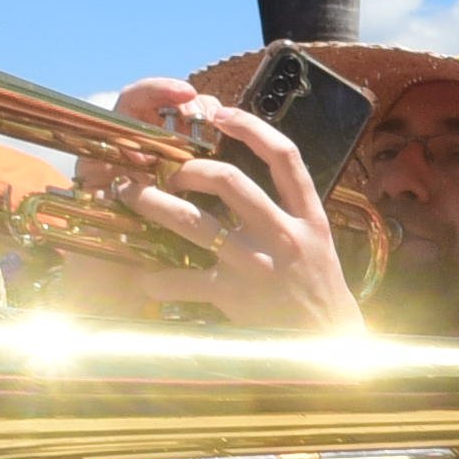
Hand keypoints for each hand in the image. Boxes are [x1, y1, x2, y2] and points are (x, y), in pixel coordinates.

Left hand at [94, 79, 363, 335]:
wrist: (327, 344)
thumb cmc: (317, 288)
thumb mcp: (317, 241)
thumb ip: (289, 209)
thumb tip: (250, 175)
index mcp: (308, 216)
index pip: (285, 157)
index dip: (251, 127)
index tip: (221, 113)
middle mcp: (284, 235)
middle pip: (230, 181)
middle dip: (189, 168)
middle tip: (169, 171)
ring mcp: (257, 265)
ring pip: (195, 223)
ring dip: (155, 204)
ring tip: (131, 195)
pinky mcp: (235, 296)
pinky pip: (184, 281)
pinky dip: (158, 278)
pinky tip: (144, 277)